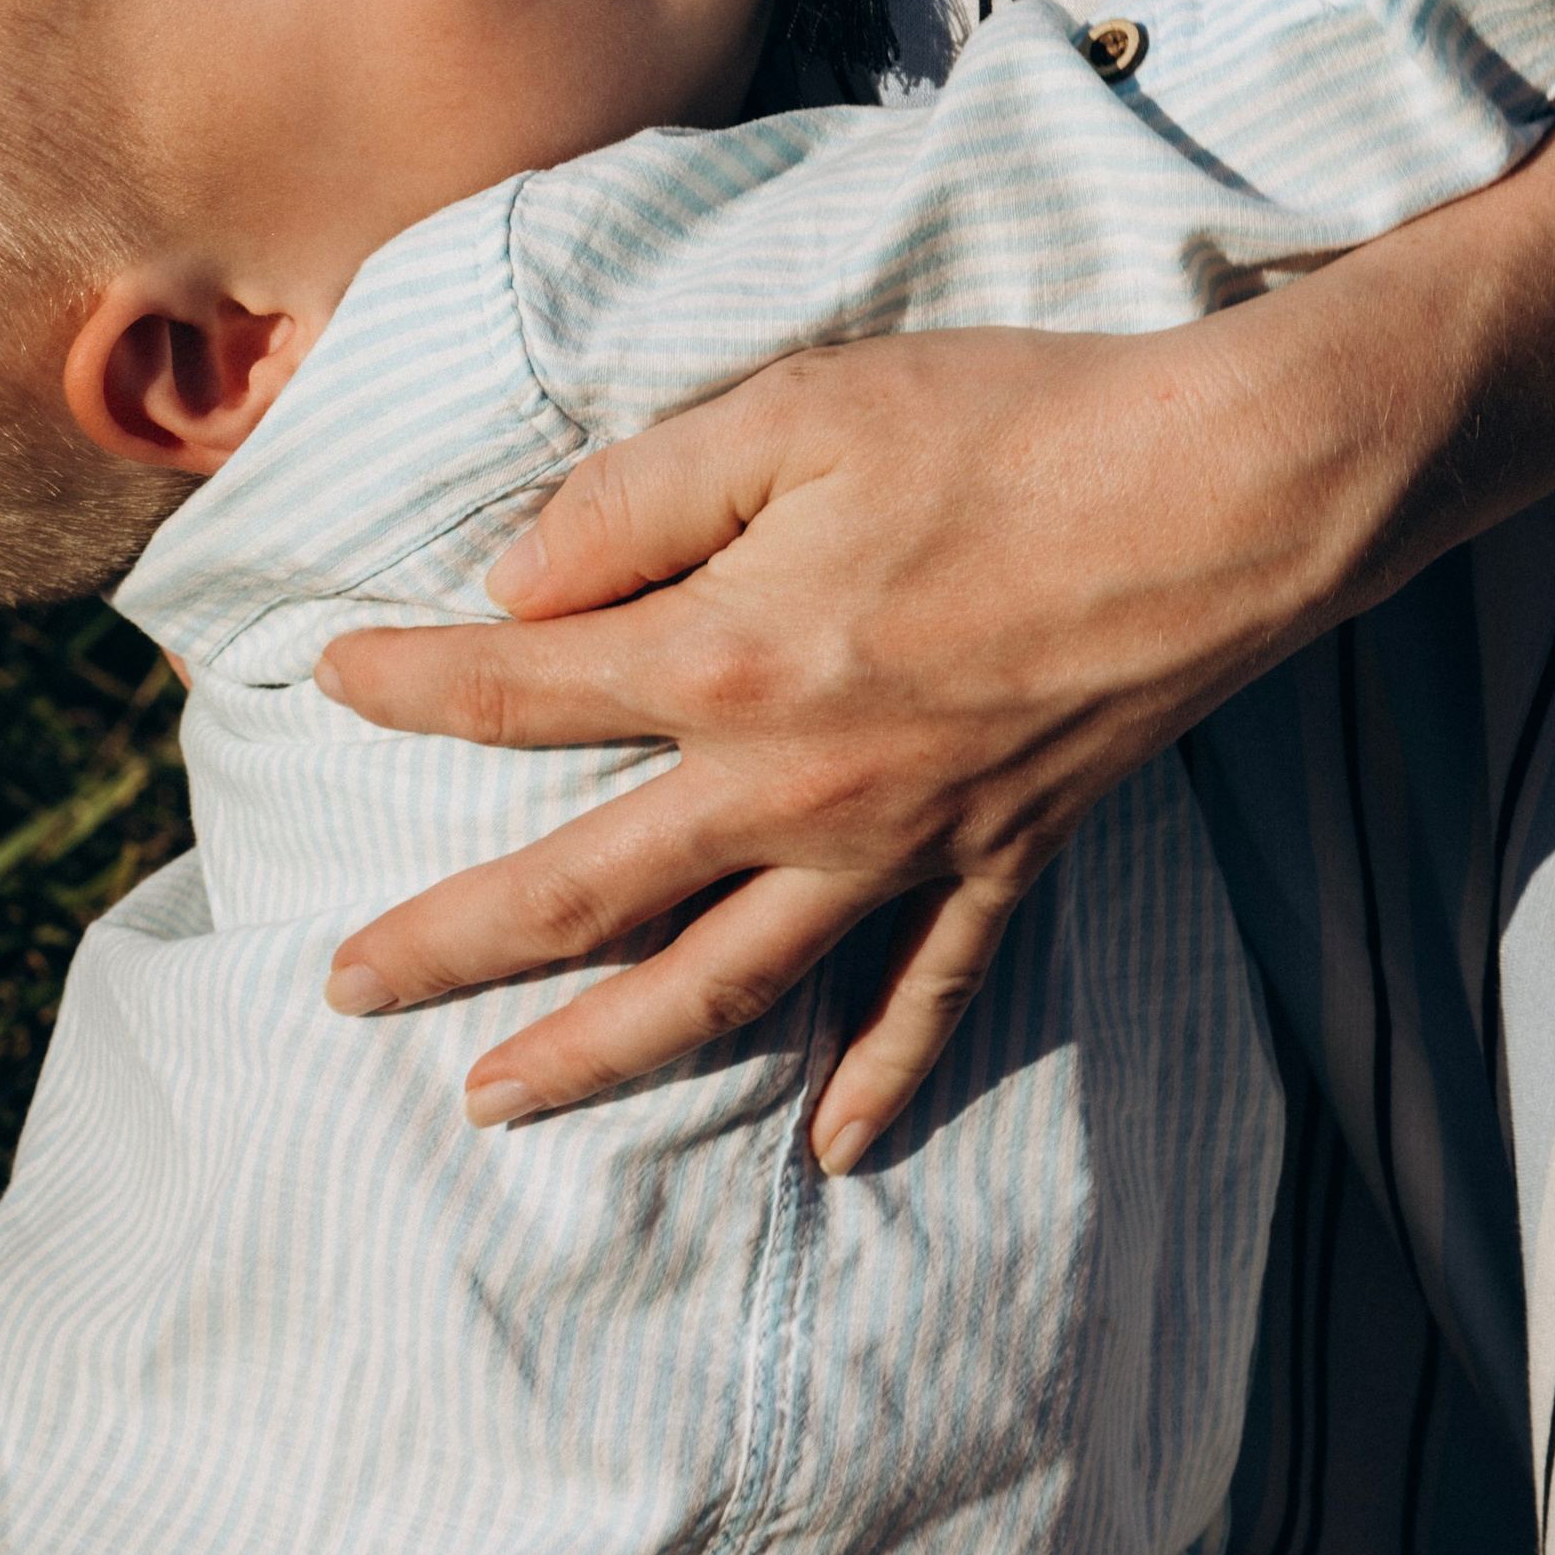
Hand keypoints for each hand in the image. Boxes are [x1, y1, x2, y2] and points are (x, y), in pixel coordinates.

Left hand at [314, 297, 1413, 1168]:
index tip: (327, 679)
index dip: (407, 684)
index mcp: (726, 654)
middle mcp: (793, 783)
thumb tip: (515, 581)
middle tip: (343, 989)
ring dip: (600, 1054)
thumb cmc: (1010, 422)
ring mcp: (903, 842)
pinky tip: (831, 1147)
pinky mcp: (1009, 857)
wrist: (1226, 490)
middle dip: (447, 947)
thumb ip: (638, 495)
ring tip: (497, 1103)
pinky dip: (879, 1080)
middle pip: (581, 892)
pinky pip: (929, 997)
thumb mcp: (797, 408)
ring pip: (721, 986)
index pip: (517, 690)